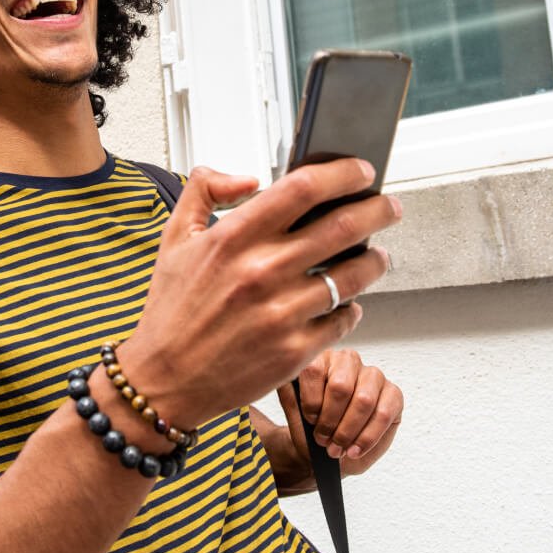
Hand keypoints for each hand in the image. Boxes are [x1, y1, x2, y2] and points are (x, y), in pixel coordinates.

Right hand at [121, 160, 400, 430]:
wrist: (163, 380)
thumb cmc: (172, 311)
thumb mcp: (174, 238)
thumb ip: (204, 190)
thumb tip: (249, 177)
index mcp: (234, 237)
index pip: (303, 187)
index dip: (343, 174)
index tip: (360, 173)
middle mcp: (262, 271)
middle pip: (344, 225)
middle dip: (378, 212)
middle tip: (388, 208)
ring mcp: (282, 313)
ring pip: (354, 275)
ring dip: (375, 259)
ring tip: (377, 256)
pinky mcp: (295, 350)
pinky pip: (344, 319)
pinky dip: (353, 307)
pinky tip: (348, 302)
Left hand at [275, 349, 402, 482]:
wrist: (327, 452)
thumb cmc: (310, 430)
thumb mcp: (293, 412)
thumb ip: (289, 392)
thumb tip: (281, 375)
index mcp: (321, 357)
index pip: (313, 369)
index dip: (310, 402)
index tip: (309, 422)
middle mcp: (348, 360)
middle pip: (340, 386)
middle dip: (330, 421)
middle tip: (323, 440)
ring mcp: (373, 375)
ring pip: (363, 401)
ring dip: (348, 431)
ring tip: (337, 448)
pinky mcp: (393, 394)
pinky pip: (383, 415)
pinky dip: (366, 438)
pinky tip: (354, 450)